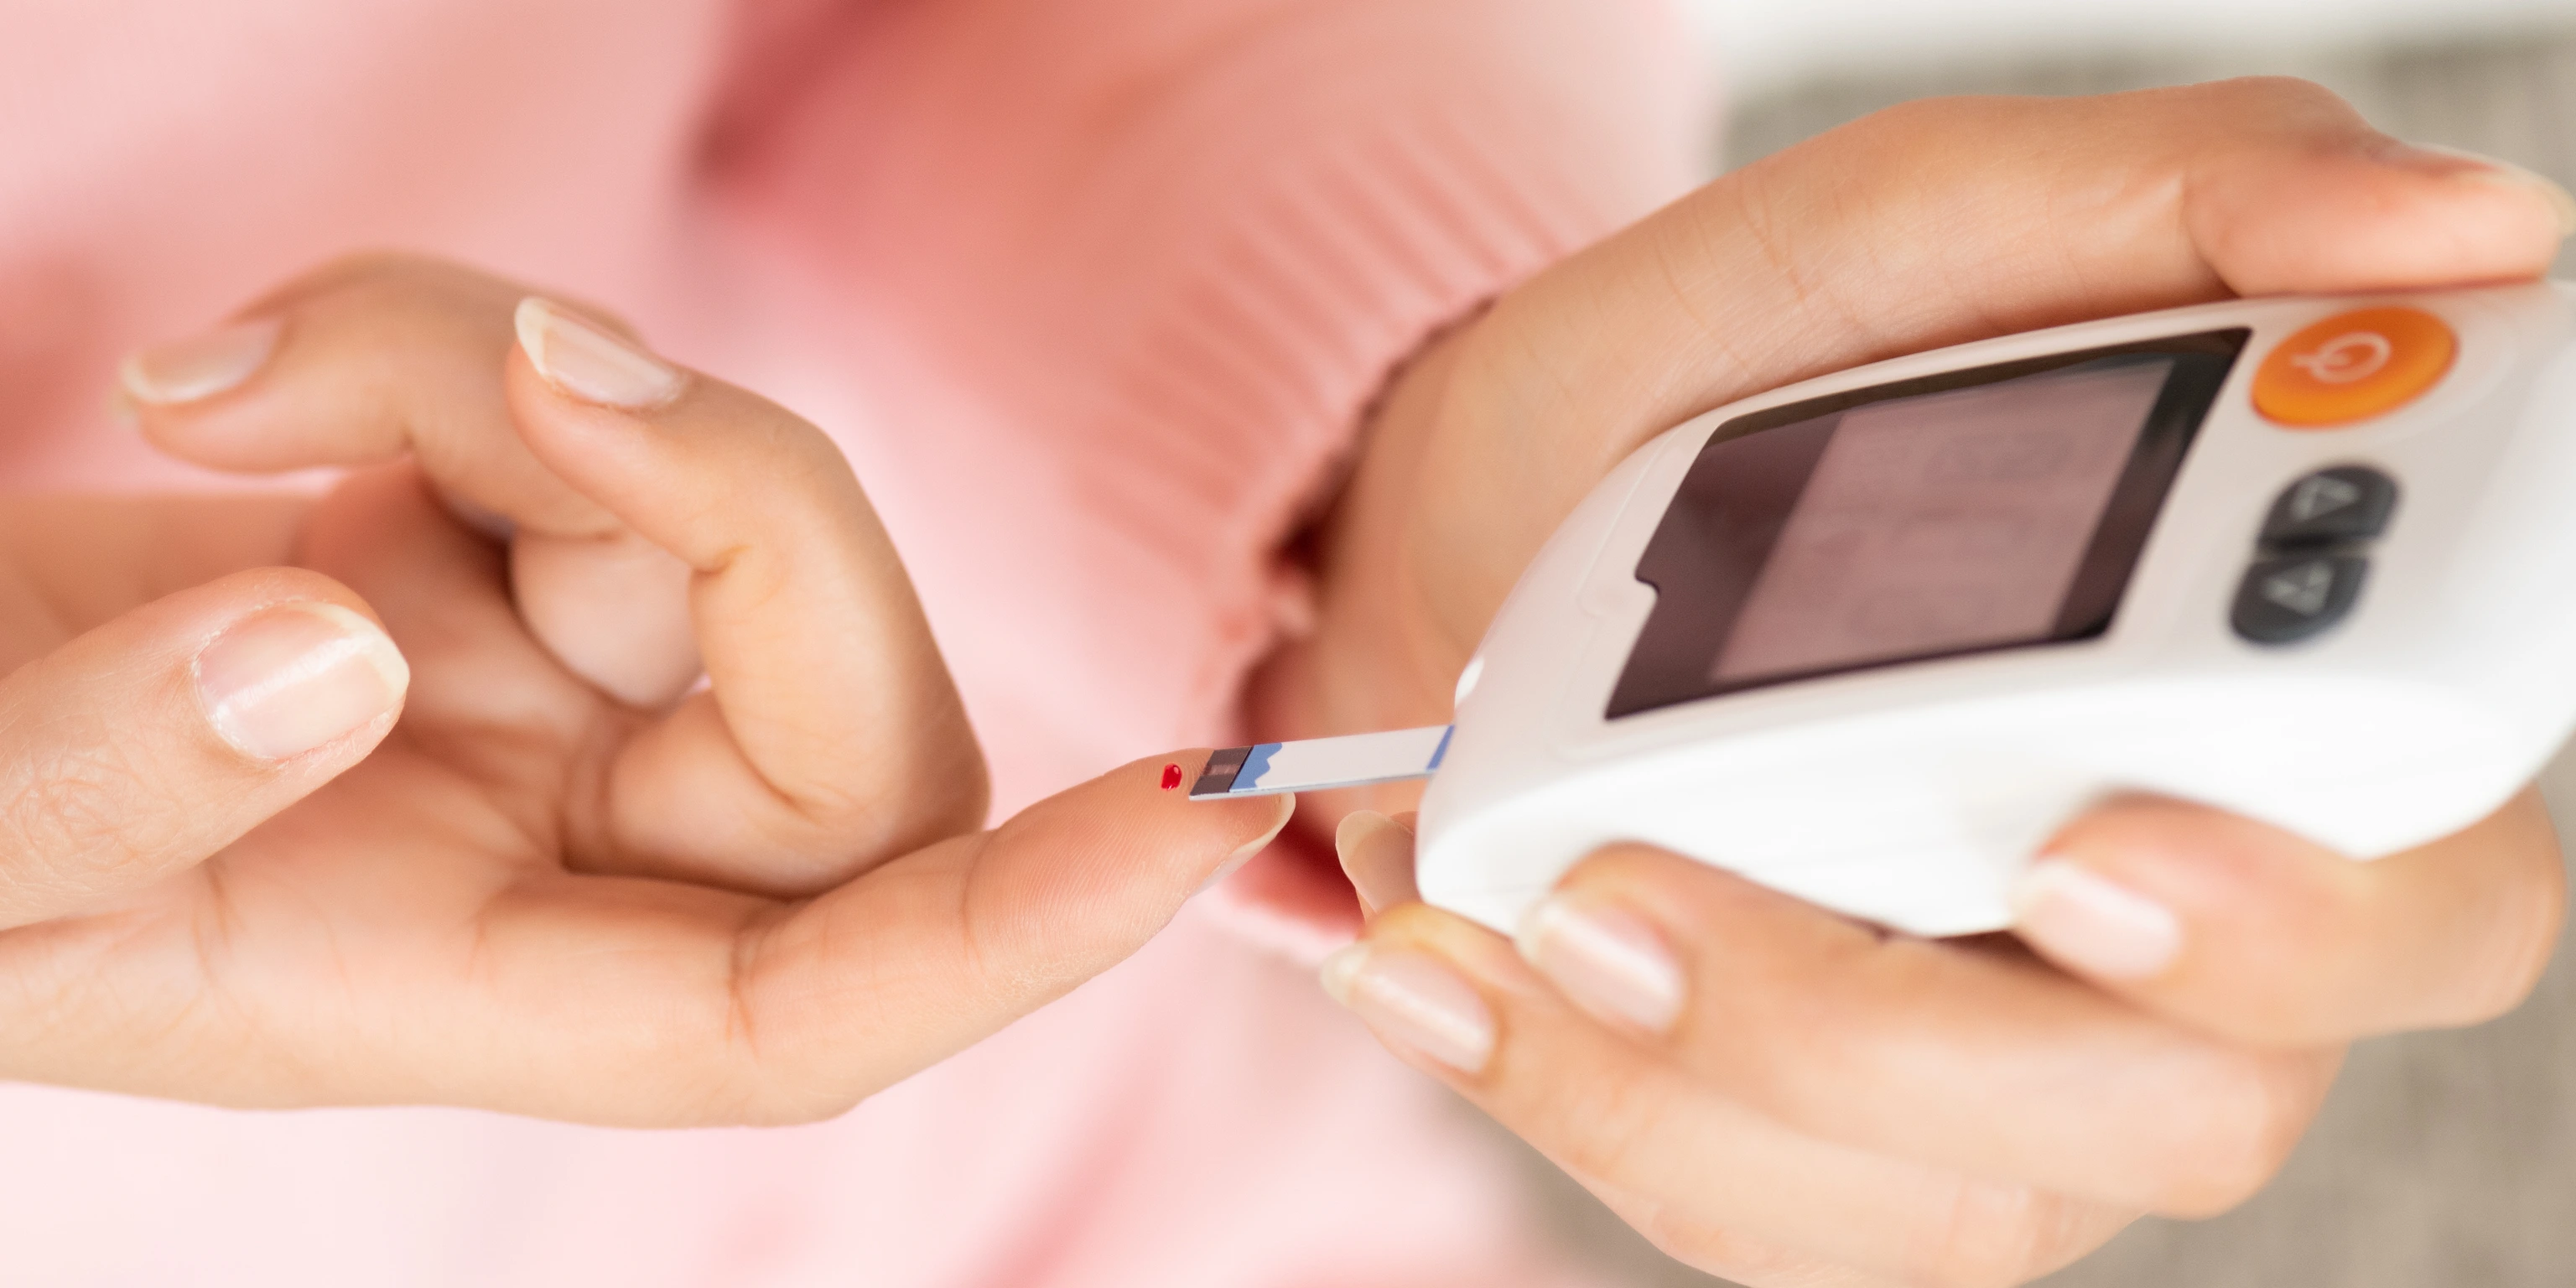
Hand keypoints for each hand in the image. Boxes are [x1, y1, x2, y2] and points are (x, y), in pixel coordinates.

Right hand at [0, 255, 1289, 1122]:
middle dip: (726, 497)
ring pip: (717, 508)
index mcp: (478, 1000)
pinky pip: (584, 409)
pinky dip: (432, 332)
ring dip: (501, 368)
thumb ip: (107, 776)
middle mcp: (563, 857)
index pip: (819, 1004)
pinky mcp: (489, 547)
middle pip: (842, 708)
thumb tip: (339, 646)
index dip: (1018, 933)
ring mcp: (547, 694)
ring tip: (224, 379)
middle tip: (498, 358)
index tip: (1201, 807)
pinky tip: (235, 375)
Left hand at [1281, 79, 2572, 1284]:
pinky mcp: (1846, 1151)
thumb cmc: (1737, 374)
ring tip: (1520, 888)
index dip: (2310, 912)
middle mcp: (2190, 932)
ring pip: (1958, 1189)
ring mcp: (2019, 1070)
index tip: (2086, 848)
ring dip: (1708, 1055)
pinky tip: (1446, 960)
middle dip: (1917, 1028)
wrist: (1492, 532)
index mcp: (2277, 717)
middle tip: (1651, 878)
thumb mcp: (1920, 225)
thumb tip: (2474, 231)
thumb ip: (2188, 197)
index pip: (2432, 888)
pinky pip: (1759, 1208)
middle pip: (2200, 1100)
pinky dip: (1586, 1095)